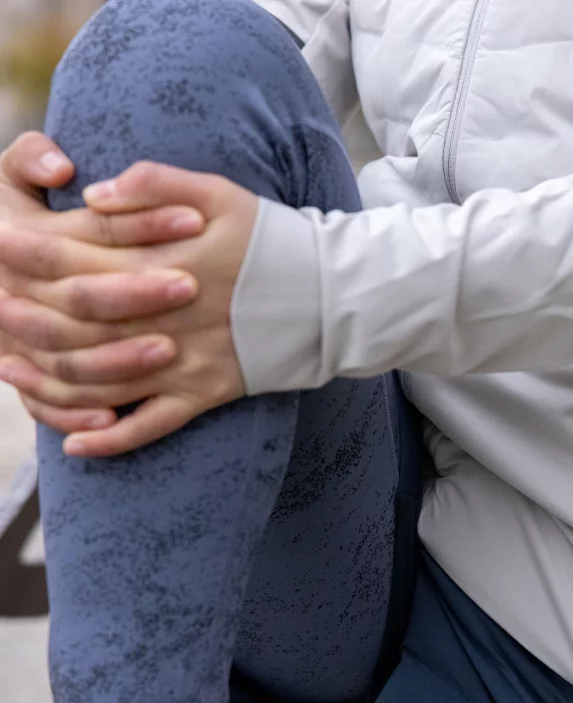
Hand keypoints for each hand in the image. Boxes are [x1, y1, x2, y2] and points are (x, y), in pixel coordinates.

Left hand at [0, 160, 258, 456]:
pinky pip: (149, 427)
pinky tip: (76, 442)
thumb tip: (94, 196)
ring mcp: (183, 364)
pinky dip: (110, 440)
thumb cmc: (273, 240)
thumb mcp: (220, 193)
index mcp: (164, 265)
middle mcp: (165, 319)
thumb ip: (156, 183)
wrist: (333, 297)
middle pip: (72, 324)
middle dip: (18, 315)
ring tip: (8, 368)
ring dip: (46, 380)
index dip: (26, 250)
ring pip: (98, 381)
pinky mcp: (205, 394)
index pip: (76, 259)